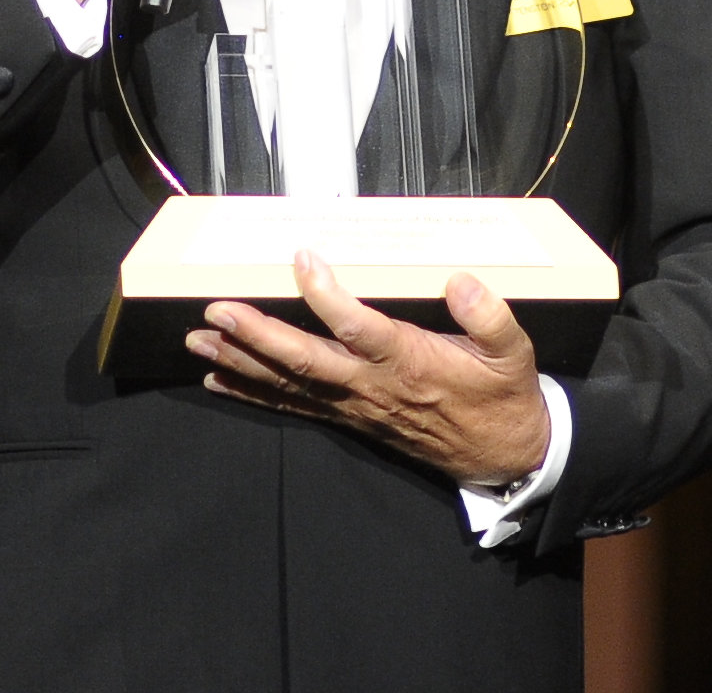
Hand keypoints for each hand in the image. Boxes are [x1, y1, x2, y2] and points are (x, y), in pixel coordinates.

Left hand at [187, 253, 553, 487]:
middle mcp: (373, 386)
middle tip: (217, 311)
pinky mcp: (350, 418)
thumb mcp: (513, 352)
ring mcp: (356, 406)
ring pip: (290, 384)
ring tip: (198, 342)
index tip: (303, 257)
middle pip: (306, 360)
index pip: (359, 328)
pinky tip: (218, 382)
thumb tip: (462, 281)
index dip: (327, 295)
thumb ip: (490, 316)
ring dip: (241, 363)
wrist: (503, 454)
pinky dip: (253, 394)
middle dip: (257, 336)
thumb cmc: (502, 395)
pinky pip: (294, 406)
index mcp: (410, 361)